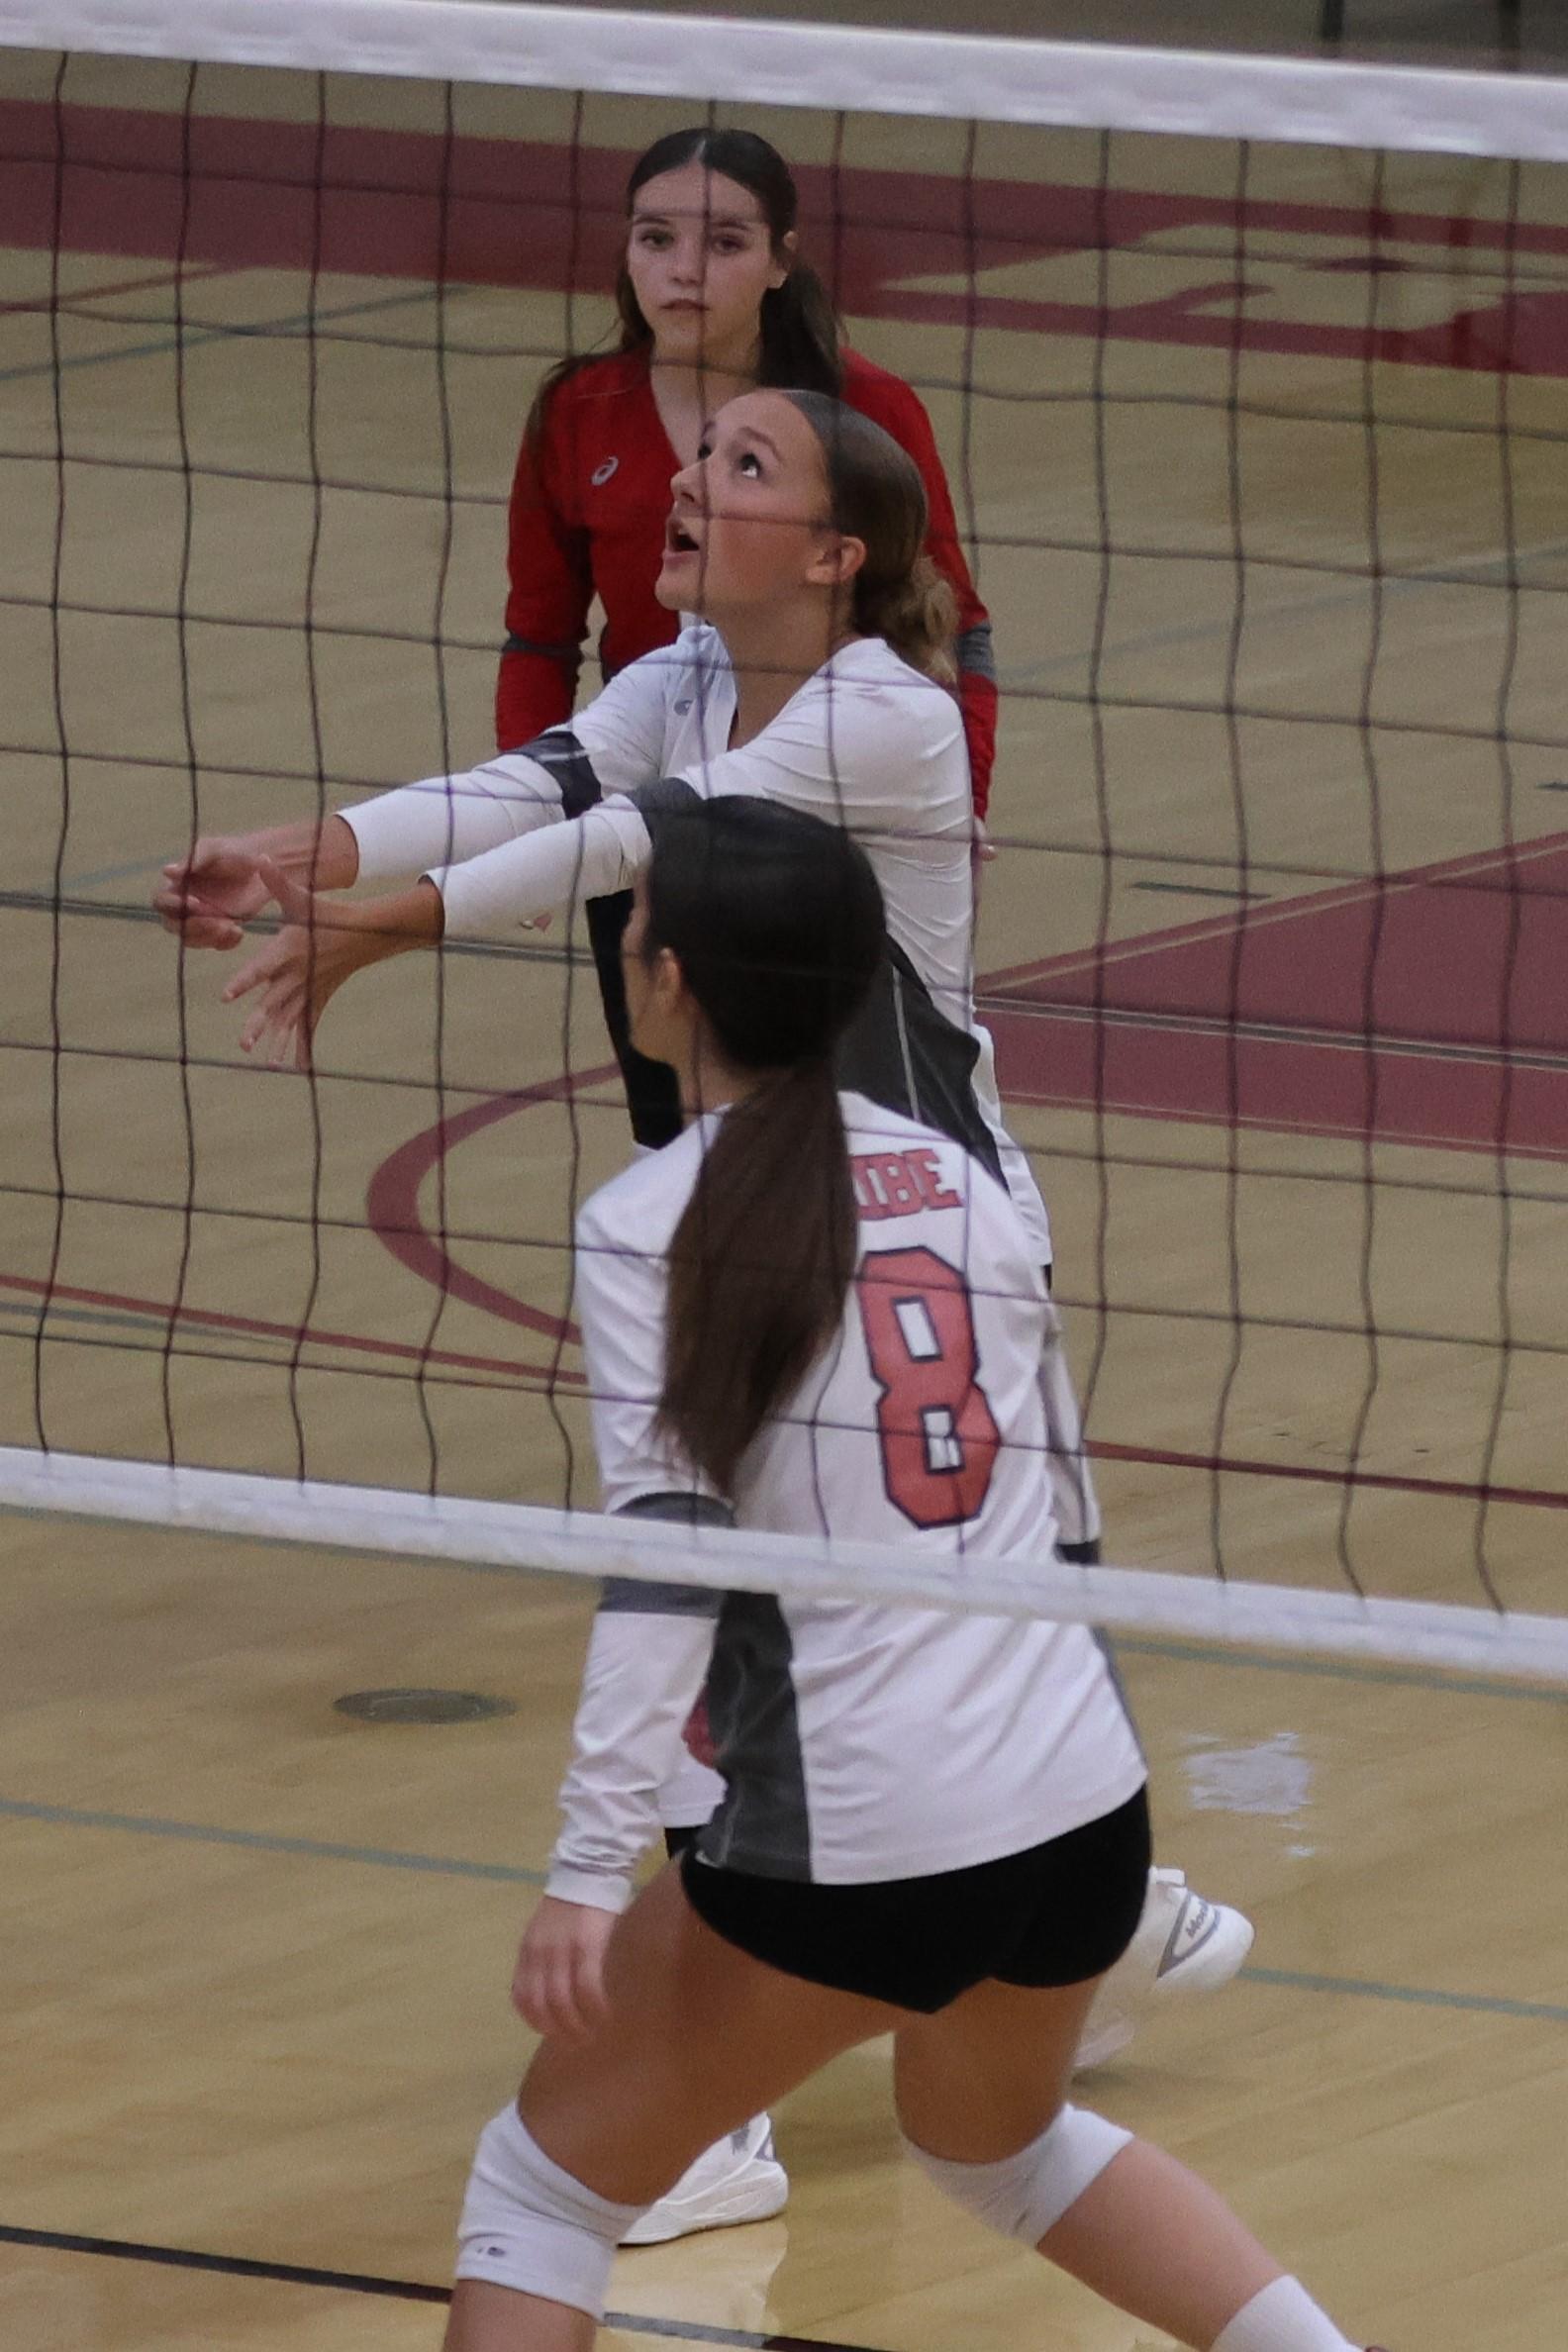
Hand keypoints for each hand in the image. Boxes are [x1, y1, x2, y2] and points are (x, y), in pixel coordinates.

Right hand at [155, 835, 271, 949]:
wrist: (265, 865)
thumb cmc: (234, 851)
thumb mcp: (214, 850)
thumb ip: (193, 860)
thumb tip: (166, 871)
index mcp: (177, 884)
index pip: (161, 900)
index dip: (172, 905)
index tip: (194, 902)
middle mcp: (184, 904)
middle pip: (173, 925)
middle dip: (193, 926)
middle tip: (217, 922)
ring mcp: (201, 919)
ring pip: (192, 938)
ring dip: (209, 937)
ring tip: (232, 927)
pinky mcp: (220, 928)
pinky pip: (215, 944)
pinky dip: (225, 943)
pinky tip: (239, 932)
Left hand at [223, 859, 372, 1069]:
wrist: (363, 934)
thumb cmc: (326, 914)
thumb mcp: (301, 897)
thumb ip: (277, 882)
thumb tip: (260, 858)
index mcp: (288, 951)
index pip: (261, 967)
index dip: (244, 982)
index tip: (226, 996)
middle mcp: (297, 975)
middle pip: (274, 1003)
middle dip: (259, 1024)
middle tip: (244, 1044)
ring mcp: (309, 990)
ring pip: (289, 1020)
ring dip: (278, 1042)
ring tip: (266, 1064)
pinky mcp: (317, 999)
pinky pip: (308, 1026)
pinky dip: (302, 1047)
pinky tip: (295, 1068)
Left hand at [512, 1897, 616, 2043]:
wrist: (588, 1871)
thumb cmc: (571, 1904)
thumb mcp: (544, 1933)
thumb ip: (543, 1960)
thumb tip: (551, 1994)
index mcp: (527, 1952)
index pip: (522, 1998)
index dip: (536, 2022)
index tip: (553, 2033)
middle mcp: (539, 1955)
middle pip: (542, 2007)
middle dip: (560, 2032)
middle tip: (577, 2042)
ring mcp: (562, 1951)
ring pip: (563, 2003)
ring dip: (578, 2026)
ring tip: (592, 2034)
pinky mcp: (587, 1946)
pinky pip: (588, 1988)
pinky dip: (595, 2008)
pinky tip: (605, 2013)